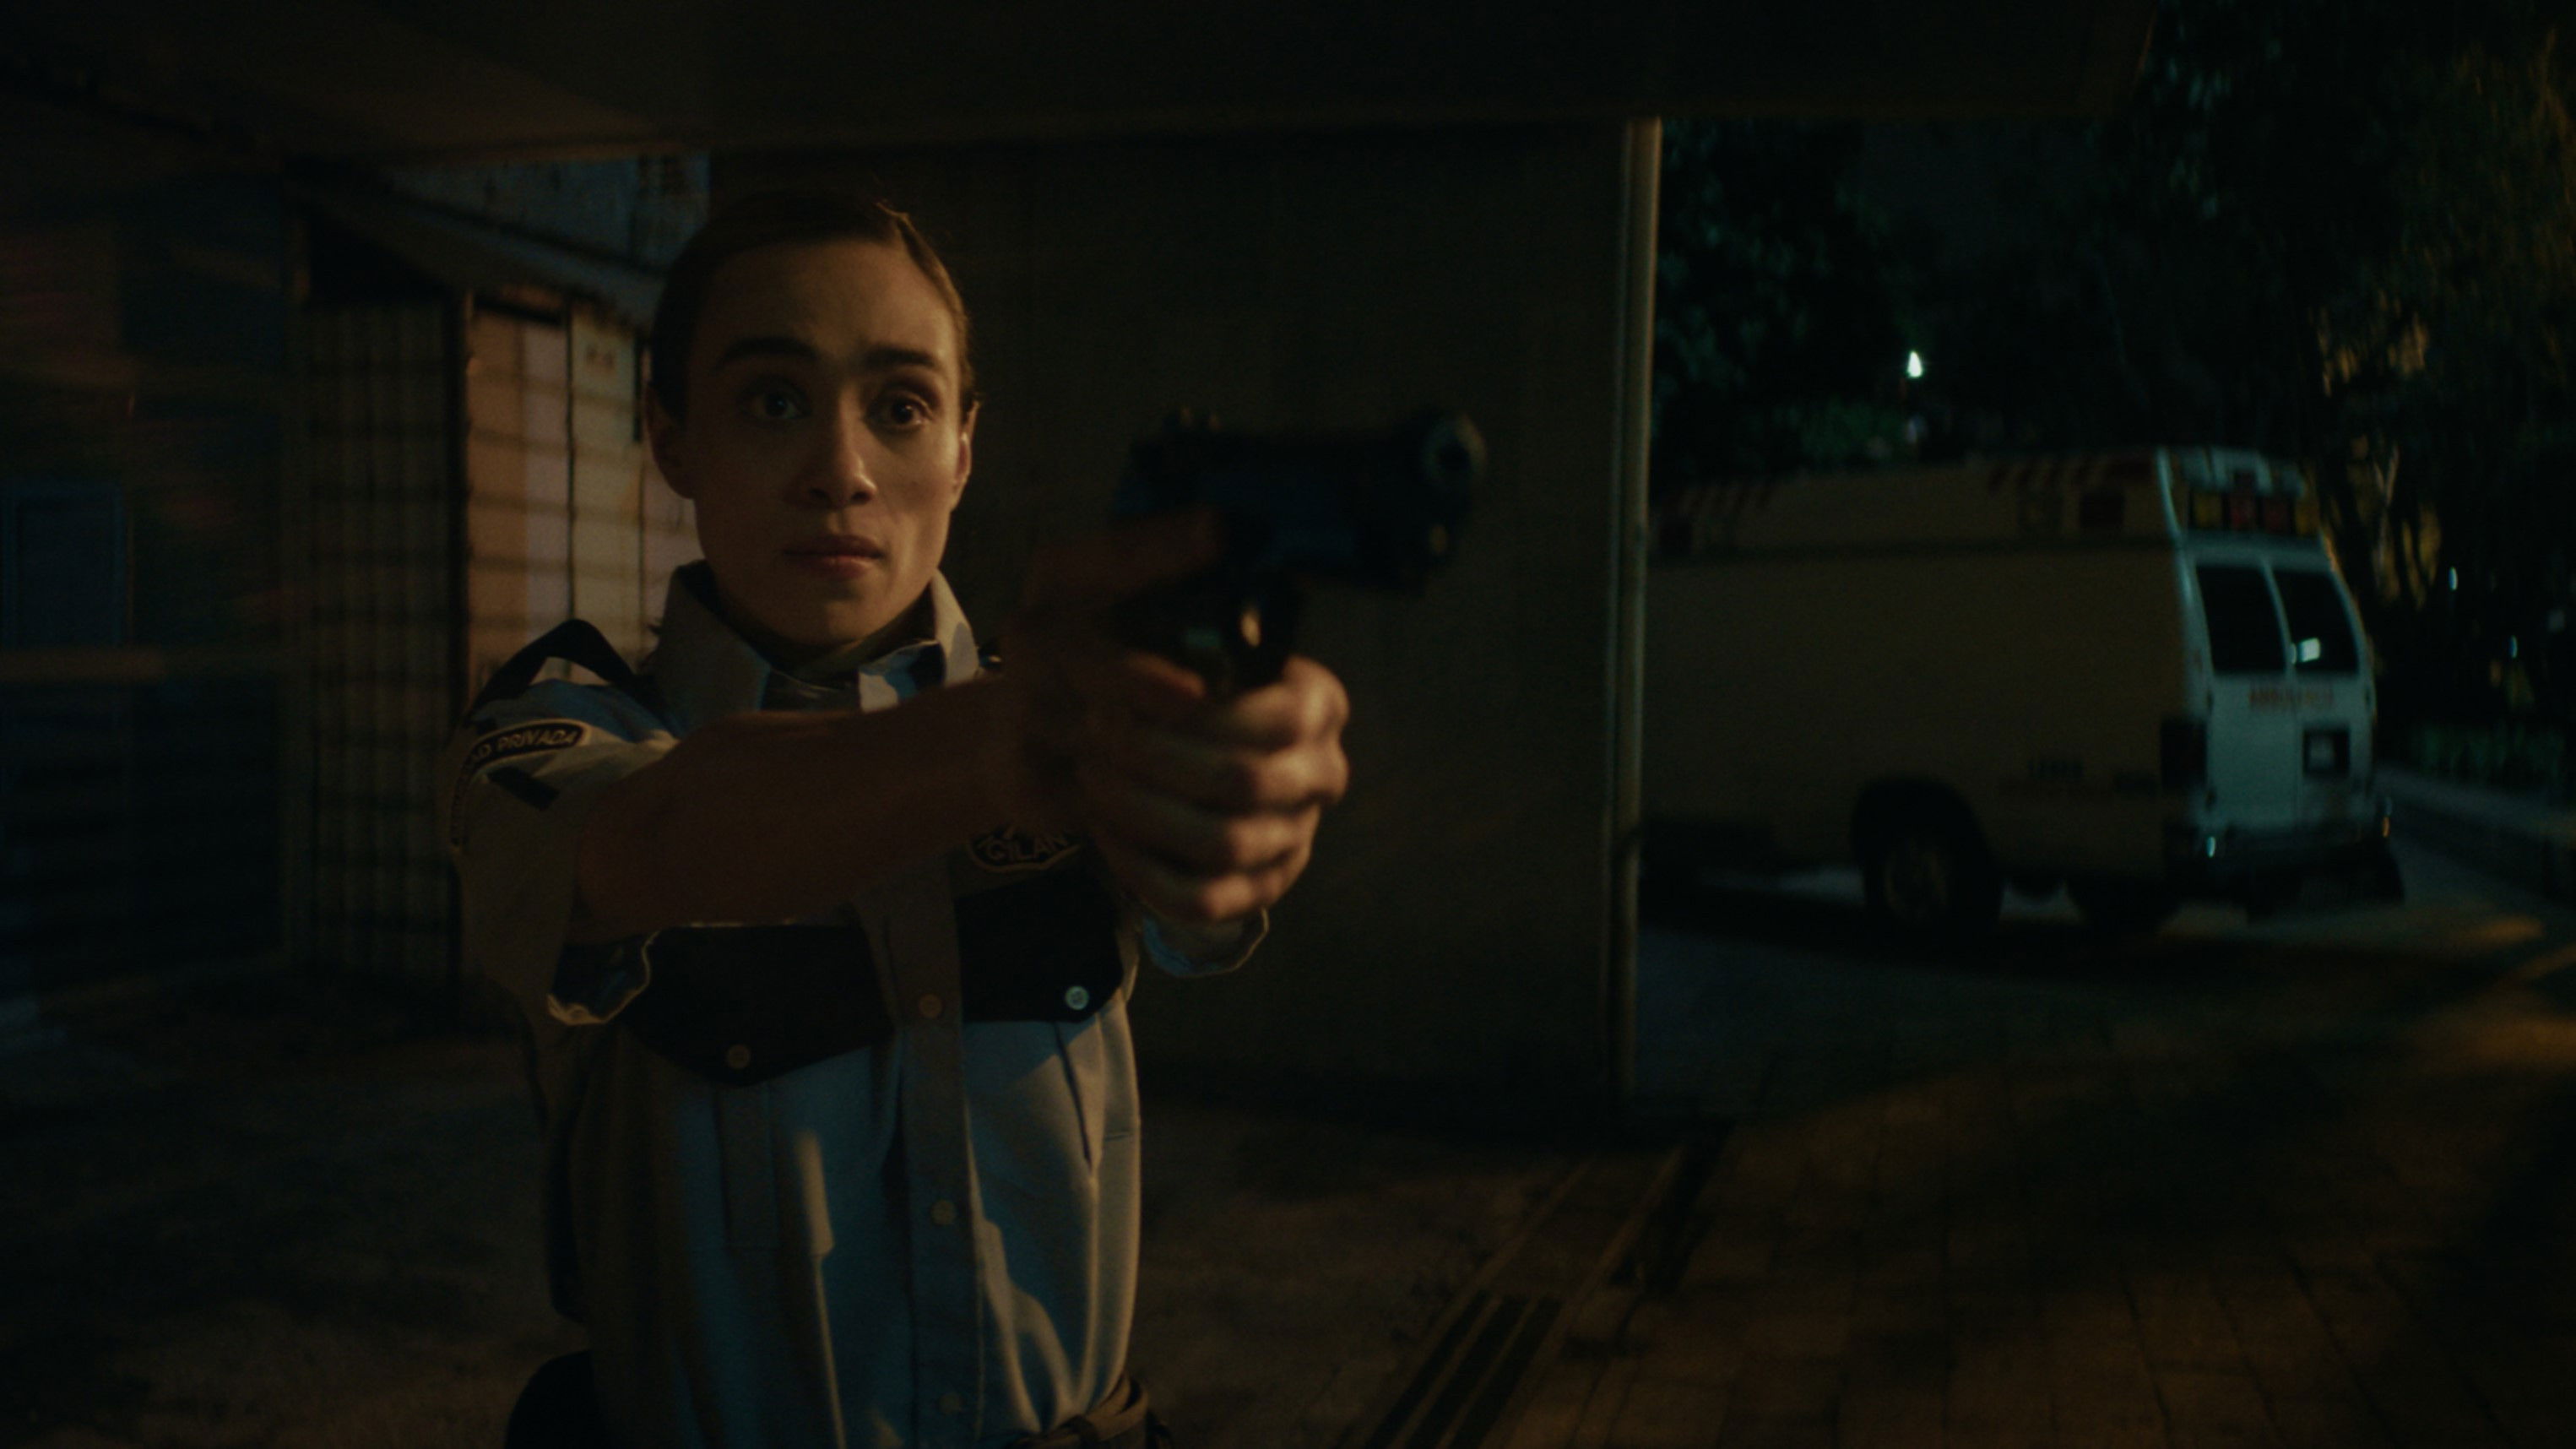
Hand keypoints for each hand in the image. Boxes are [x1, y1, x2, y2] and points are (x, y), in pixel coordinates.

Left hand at [991, 514, 1350, 923]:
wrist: (1045, 724)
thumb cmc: (1076, 643)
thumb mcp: (1086, 579)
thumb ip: (1149, 551)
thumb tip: (1221, 530)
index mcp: (1310, 691)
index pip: (1273, 717)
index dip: (1185, 714)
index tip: (1112, 695)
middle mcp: (1317, 765)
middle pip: (1246, 783)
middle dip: (1152, 761)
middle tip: (1091, 735)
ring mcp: (1288, 832)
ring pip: (1224, 846)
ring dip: (1140, 813)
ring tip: (1092, 774)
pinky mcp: (1248, 887)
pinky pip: (1204, 899)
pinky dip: (1143, 870)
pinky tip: (1105, 830)